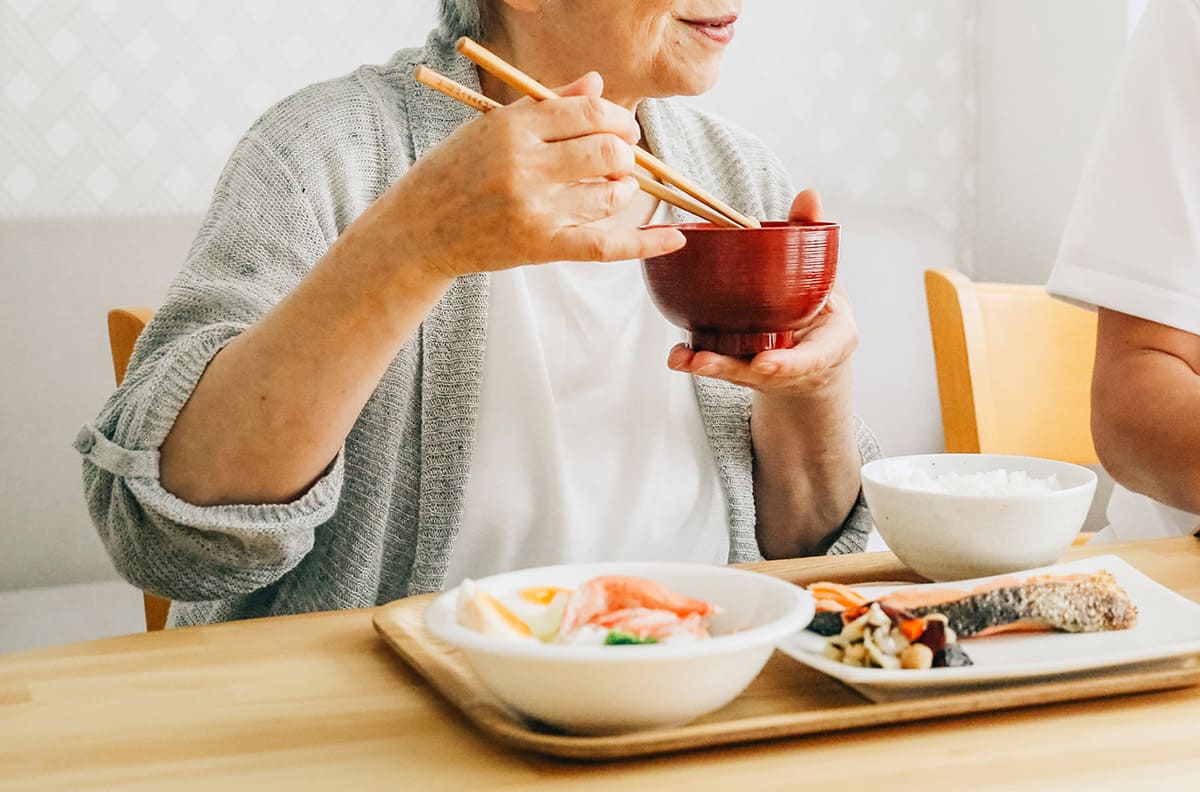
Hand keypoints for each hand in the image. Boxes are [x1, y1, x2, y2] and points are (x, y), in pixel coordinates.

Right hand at [380, 72, 685, 278]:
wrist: (419, 230)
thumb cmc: (454, 173)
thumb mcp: (491, 126)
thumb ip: (547, 105)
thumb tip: (598, 85)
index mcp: (514, 128)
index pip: (589, 112)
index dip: (617, 118)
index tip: (621, 126)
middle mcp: (526, 168)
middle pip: (608, 152)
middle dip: (627, 150)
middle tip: (621, 155)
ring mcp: (535, 210)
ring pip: (610, 195)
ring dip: (623, 188)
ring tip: (615, 185)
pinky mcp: (541, 248)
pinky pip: (605, 246)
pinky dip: (645, 244)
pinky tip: (675, 239)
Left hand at [667, 190, 857, 397]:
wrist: (817, 347)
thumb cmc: (821, 309)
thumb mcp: (827, 273)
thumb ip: (813, 238)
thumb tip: (809, 195)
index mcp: (824, 347)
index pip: (807, 360)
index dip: (787, 364)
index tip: (765, 364)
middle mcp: (792, 365)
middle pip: (760, 372)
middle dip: (731, 367)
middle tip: (706, 362)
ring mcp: (765, 368)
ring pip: (735, 371)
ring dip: (708, 365)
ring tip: (682, 359)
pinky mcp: (743, 365)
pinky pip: (720, 363)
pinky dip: (697, 360)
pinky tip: (679, 355)